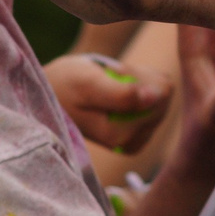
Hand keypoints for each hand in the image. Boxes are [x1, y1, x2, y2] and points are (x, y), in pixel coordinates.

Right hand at [44, 52, 170, 151]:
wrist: (51, 91)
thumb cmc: (66, 84)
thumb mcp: (89, 84)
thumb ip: (121, 95)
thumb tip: (155, 98)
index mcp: (121, 137)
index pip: (160, 95)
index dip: (138, 74)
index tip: (112, 73)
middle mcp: (131, 142)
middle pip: (163, 95)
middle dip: (140, 78)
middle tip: (109, 76)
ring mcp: (137, 136)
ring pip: (162, 94)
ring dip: (138, 79)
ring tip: (110, 81)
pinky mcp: (139, 128)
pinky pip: (158, 96)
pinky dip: (141, 83)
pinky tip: (117, 85)